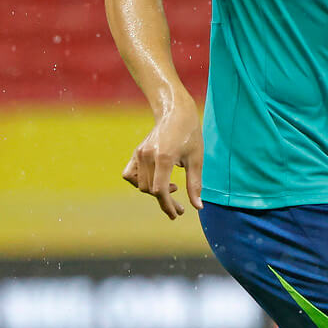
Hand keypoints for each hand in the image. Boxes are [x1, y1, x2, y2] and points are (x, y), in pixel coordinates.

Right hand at [122, 101, 202, 218]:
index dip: (167, 205)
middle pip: (150, 189)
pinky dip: (140, 182)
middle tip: (180, 207)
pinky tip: (155, 182)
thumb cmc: (190, 135)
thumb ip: (195, 184)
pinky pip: (130, 175)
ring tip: (172, 189)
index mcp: (164, 157)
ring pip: (140, 184)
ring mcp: (139, 154)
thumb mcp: (196, 160)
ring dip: (154, 192)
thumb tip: (198, 207)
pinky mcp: (136, 153)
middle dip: (164, 201)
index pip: (159, 190)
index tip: (176, 214)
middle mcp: (148, 156)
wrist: (176, 113)